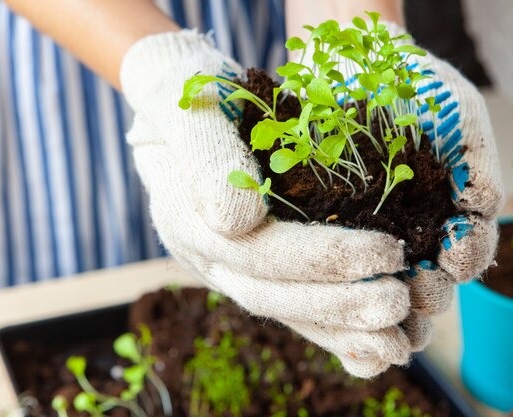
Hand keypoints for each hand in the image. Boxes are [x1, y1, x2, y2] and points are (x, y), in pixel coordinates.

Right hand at [121, 30, 414, 377]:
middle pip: (270, 292)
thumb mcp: (189, 104)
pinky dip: (330, 328)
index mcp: (187, 217)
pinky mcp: (249, 264)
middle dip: (337, 302)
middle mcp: (205, 252)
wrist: (180, 101)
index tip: (386, 252)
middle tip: (400, 302)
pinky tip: (373, 343)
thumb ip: (204, 156)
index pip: (256, 252)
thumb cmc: (190, 92)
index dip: (321, 258)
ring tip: (398, 339)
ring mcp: (225, 263)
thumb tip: (236, 221)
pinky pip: (289, 305)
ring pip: (282, 308)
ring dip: (340, 328)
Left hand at [318, 20, 503, 351]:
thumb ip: (477, 159)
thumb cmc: (416, 86)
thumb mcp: (460, 111)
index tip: (452, 258)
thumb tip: (482, 207)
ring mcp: (370, 231)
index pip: (466, 251)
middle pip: (430, 280)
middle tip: (415, 287)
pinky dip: (342, 281)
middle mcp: (413, 229)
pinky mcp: (328, 223)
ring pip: (383, 281)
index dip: (464, 260)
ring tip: (379, 294)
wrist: (354, 64)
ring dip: (386, 297)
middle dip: (429, 292)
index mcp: (450, 212)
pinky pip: (337, 260)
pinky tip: (339, 289)